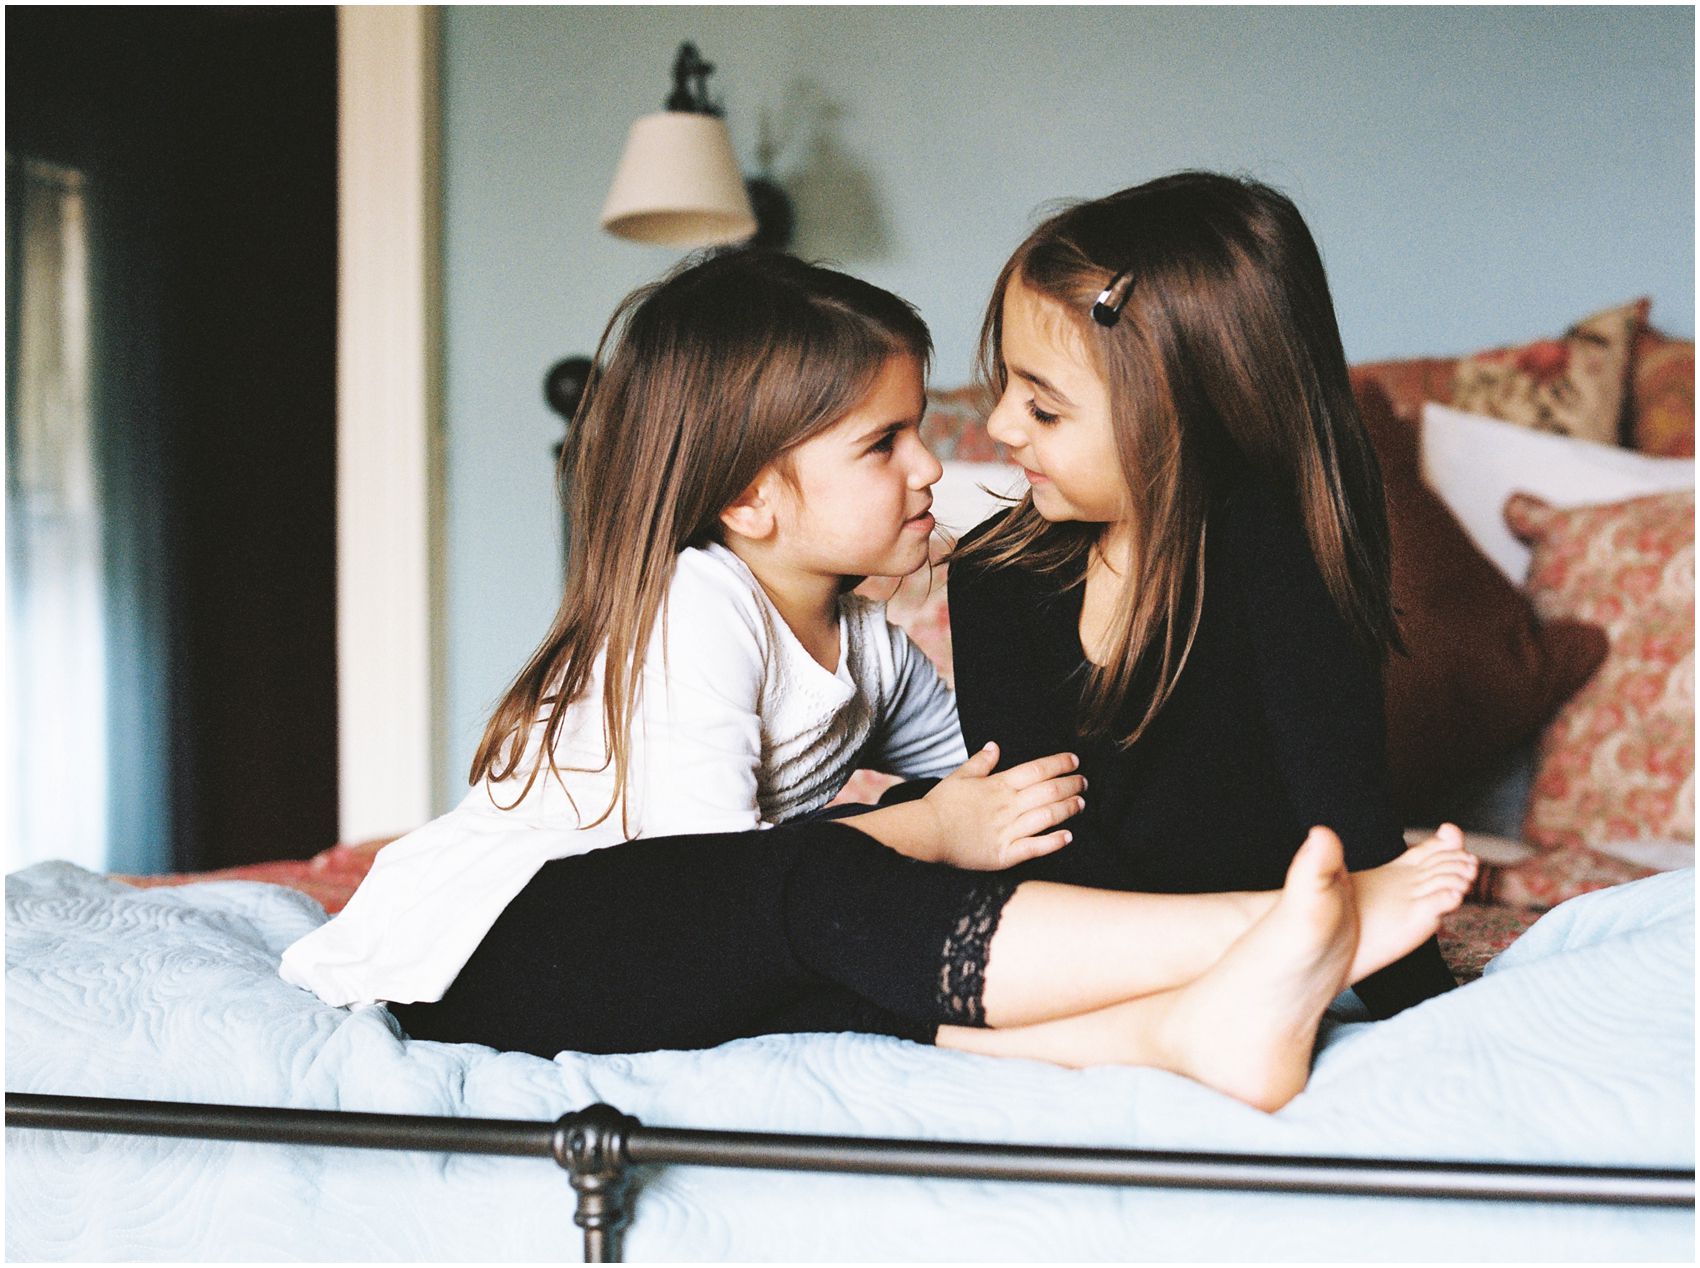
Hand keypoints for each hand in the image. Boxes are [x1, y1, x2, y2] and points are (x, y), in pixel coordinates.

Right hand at [920, 742, 1084, 869]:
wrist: (926, 833)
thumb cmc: (940, 805)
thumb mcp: (959, 776)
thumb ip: (980, 762)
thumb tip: (994, 746)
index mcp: (998, 785)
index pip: (1036, 769)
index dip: (1059, 763)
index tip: (1074, 761)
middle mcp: (1008, 806)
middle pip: (1048, 791)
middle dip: (1070, 785)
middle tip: (1084, 781)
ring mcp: (1008, 831)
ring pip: (1047, 817)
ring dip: (1068, 809)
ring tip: (1081, 803)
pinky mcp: (1004, 854)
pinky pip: (1034, 847)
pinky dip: (1053, 842)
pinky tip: (1067, 836)